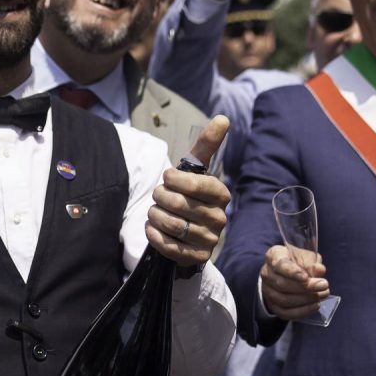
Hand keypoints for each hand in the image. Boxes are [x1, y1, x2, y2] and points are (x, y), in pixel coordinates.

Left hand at [146, 116, 231, 266]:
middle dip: (161, 197)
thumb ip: (207, 145)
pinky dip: (154, 235)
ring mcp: (209, 240)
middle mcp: (220, 219)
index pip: (198, 184)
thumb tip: (223, 118)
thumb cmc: (189, 194)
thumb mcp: (195, 170)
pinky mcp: (196, 258)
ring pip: (173, 224)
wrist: (185, 231)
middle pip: (181, 204)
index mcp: (221, 195)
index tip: (166, 176)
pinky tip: (152, 228)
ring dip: (155, 215)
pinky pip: (169, 246)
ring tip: (155, 211)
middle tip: (157, 195)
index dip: (176, 180)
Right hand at [260, 245, 330, 320]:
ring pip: (283, 300)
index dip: (292, 272)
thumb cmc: (298, 261)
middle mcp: (266, 273)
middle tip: (324, 285)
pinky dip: (302, 311)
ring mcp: (267, 291)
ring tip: (322, 295)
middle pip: (282, 284)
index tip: (306, 277)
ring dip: (305, 300)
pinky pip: (285, 313)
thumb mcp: (307, 256)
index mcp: (274, 256)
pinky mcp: (272, 305)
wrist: (289, 272)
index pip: (280, 265)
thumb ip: (312, 263)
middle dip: (305, 287)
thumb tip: (319, 271)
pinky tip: (315, 306)